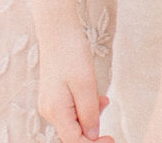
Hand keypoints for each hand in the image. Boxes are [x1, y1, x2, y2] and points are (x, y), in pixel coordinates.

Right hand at [37, 25, 104, 142]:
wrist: (58, 29)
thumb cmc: (71, 53)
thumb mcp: (86, 83)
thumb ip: (89, 112)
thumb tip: (92, 135)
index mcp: (55, 111)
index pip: (74, 141)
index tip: (111, 138)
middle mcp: (49, 111)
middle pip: (74, 132)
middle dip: (93, 126)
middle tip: (106, 108)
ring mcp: (50, 103)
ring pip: (74, 120)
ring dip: (90, 114)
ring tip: (103, 98)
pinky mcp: (54, 95)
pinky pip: (71, 109)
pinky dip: (85, 105)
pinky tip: (95, 95)